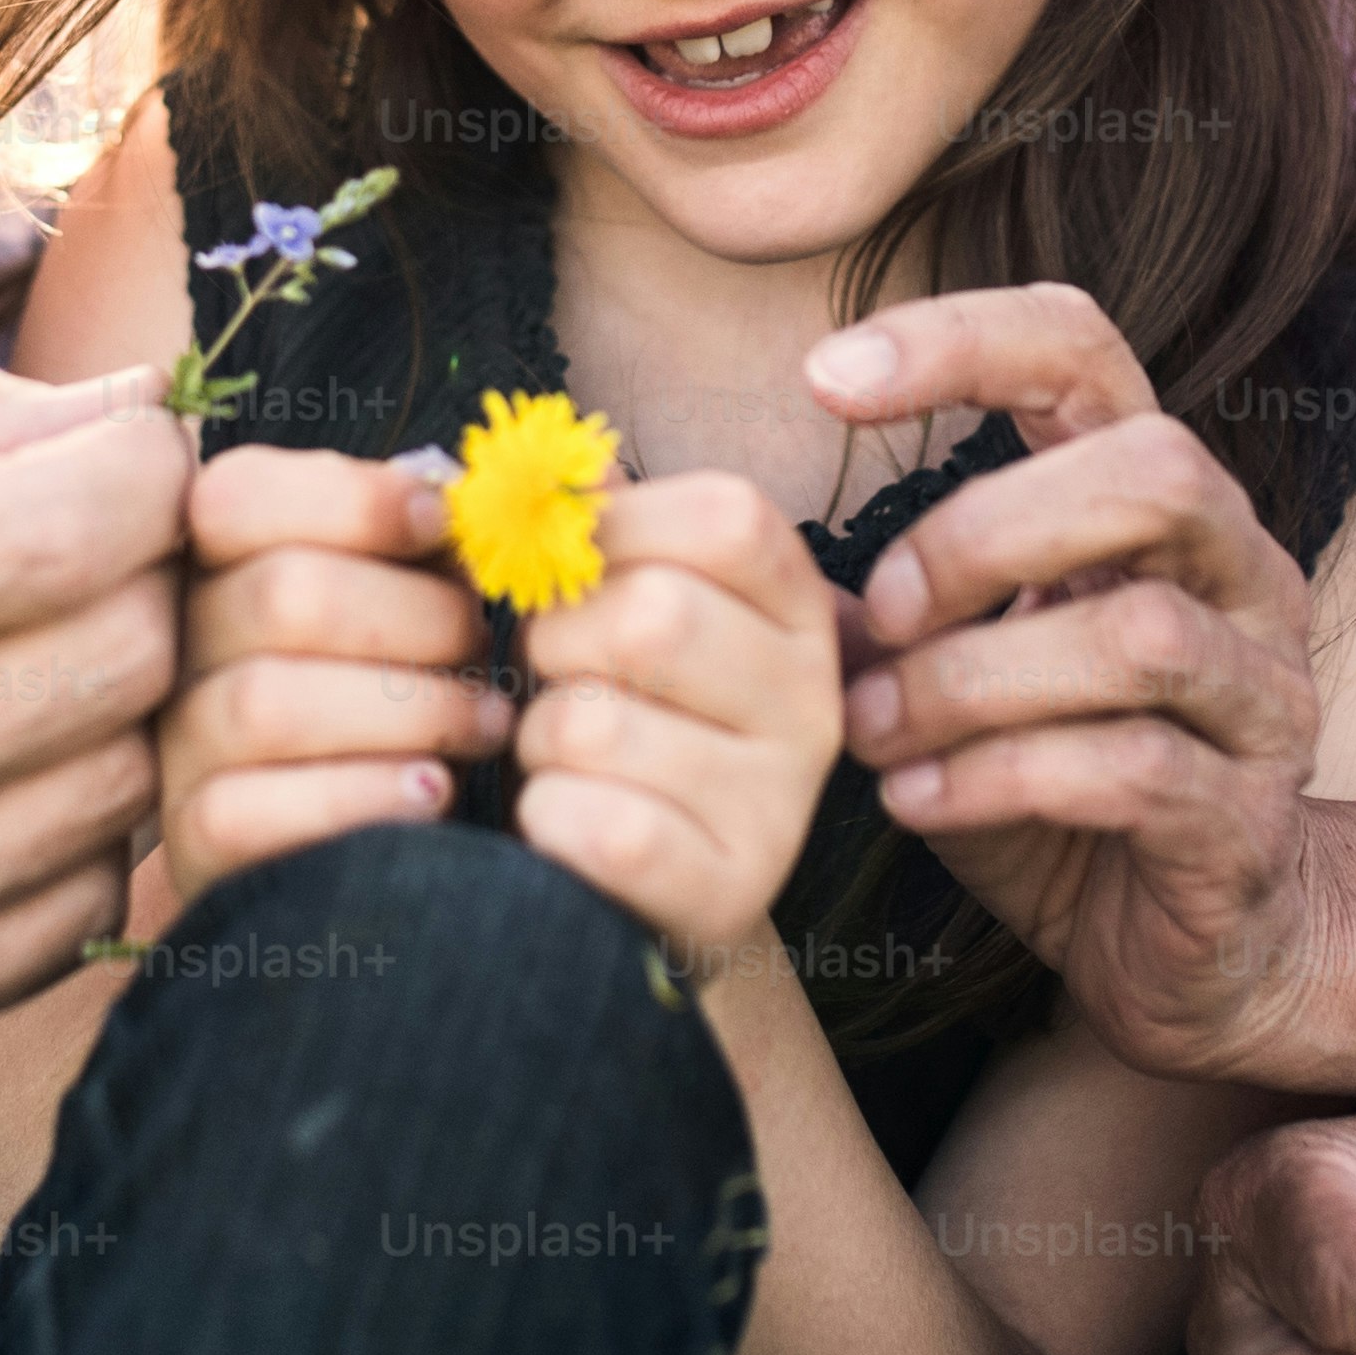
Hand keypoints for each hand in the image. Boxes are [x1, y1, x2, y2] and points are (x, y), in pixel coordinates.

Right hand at [0, 354, 184, 1077]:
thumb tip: (141, 402)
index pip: (76, 528)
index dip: (142, 462)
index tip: (117, 445)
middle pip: (129, 658)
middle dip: (145, 573)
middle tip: (84, 543)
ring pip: (123, 784)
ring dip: (115, 699)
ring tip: (26, 651)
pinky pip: (76, 905)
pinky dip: (65, 820)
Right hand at [158, 449, 510, 900]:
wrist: (364, 847)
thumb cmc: (402, 692)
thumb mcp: (413, 600)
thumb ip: (429, 539)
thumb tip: (458, 492)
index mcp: (218, 563)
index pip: (234, 497)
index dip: (350, 499)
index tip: (441, 521)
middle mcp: (177, 648)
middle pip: (281, 596)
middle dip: (415, 614)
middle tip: (481, 644)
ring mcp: (175, 748)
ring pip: (266, 705)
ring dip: (410, 708)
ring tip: (486, 721)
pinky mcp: (194, 843)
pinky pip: (250, 813)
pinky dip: (361, 796)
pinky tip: (431, 792)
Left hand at [515, 472, 845, 977]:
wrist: (651, 885)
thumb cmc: (630, 715)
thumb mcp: (629, 603)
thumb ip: (602, 528)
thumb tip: (558, 465)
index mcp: (799, 607)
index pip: (724, 517)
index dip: (618, 529)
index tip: (582, 568)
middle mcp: (813, 700)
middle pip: (652, 617)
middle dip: (560, 640)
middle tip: (559, 671)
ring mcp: (781, 802)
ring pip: (597, 723)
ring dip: (542, 738)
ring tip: (570, 758)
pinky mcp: (728, 890)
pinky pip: (591, 821)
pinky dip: (546, 814)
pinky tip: (571, 820)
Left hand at [816, 285, 1328, 1078]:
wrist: (1189, 956)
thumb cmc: (1058, 786)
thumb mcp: (951, 675)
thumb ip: (880, 610)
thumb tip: (741, 551)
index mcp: (1159, 504)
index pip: (1085, 350)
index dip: (960, 338)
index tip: (822, 381)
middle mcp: (1241, 574)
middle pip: (1156, 470)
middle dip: (983, 534)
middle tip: (877, 613)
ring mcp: (1264, 696)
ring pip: (1141, 632)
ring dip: (970, 679)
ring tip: (869, 731)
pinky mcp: (1247, 818)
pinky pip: (1133, 769)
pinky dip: (998, 778)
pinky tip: (915, 800)